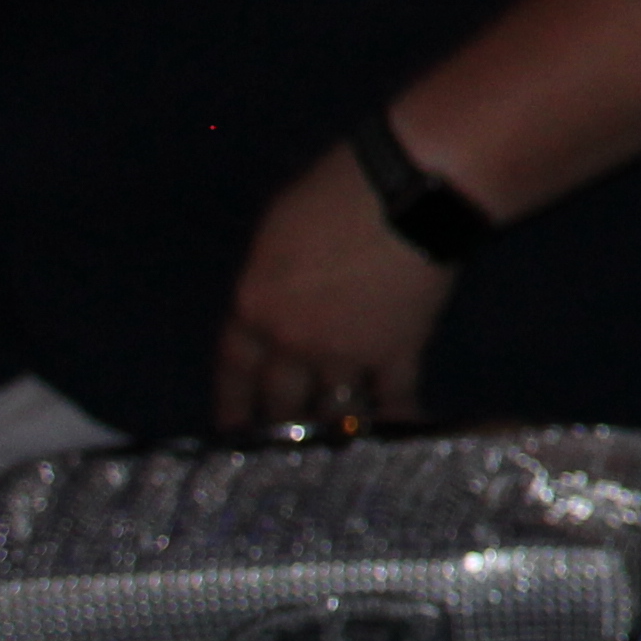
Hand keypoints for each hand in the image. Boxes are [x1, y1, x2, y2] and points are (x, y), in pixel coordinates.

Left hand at [215, 152, 460, 429]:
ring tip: (339, 447)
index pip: (234, 368)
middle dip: (281, 428)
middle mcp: (293, 342)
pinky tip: (400, 431)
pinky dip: (397, 417)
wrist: (407, 188)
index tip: (233, 431)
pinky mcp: (399, 352)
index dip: (232, 403)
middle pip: (280, 401)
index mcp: (255, 306)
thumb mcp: (278, 228)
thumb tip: (276, 297)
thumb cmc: (336, 189)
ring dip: (336, 429)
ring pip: (334, 408)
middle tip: (285, 451)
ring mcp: (346, 353)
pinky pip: (394, 397)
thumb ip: (270, 276)